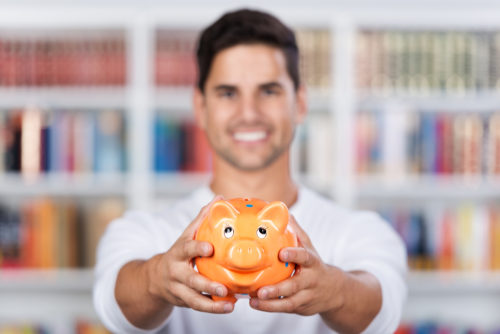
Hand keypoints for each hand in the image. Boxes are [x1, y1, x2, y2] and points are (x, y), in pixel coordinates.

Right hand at [147, 196, 233, 313]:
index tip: (210, 248)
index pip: (186, 248)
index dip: (197, 248)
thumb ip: (202, 218)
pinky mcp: (183, 301)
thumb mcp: (186, 235)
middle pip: (191, 279)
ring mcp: (178, 288)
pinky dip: (213, 308)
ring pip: (194, 298)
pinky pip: (197, 306)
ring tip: (230, 303)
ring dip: (212, 303)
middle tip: (223, 287)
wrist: (155, 278)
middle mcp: (176, 271)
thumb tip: (219, 197)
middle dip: (207, 284)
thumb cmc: (179, 252)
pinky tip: (228, 306)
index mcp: (178, 252)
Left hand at [249, 215, 343, 315]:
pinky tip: (255, 303)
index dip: (294, 254)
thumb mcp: (308, 246)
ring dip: (271, 303)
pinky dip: (270, 307)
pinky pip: (285, 308)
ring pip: (289, 301)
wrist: (334, 291)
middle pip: (295, 285)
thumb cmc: (313, 264)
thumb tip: (284, 210)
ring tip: (254, 300)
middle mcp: (311, 280)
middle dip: (279, 289)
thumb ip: (296, 231)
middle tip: (262, 290)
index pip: (305, 257)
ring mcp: (306, 296)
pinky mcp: (300, 307)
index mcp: (312, 262)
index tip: (281, 253)